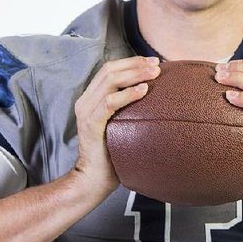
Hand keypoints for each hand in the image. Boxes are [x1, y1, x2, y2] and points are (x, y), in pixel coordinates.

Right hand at [74, 56, 160, 194]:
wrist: (93, 179)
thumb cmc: (111, 155)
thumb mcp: (119, 126)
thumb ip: (127, 109)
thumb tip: (152, 97)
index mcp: (90, 99)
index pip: (109, 70)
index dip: (131, 62)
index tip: (152, 62)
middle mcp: (85, 102)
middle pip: (110, 70)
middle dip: (135, 64)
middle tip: (157, 65)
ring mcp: (86, 112)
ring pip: (110, 81)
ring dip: (134, 74)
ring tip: (154, 74)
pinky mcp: (91, 125)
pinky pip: (109, 103)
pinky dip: (127, 94)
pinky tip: (143, 90)